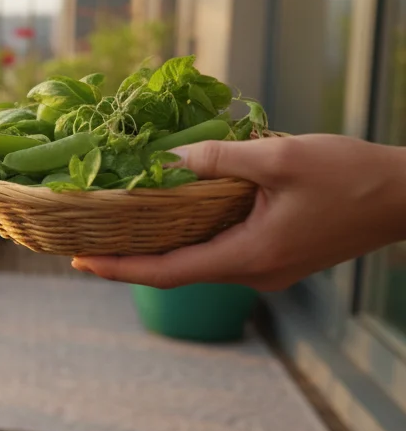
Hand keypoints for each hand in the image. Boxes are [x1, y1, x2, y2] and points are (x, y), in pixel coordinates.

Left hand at [72, 134, 405, 290]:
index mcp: (249, 257)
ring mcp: (267, 269)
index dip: (119, 268)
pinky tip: (169, 213)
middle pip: (176, 270)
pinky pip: (221, 249)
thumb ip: (220, 157)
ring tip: (114, 224)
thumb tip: (168, 157)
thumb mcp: (280, 158)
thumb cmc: (350, 175)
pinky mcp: (278, 256)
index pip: (167, 272)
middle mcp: (254, 273)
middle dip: (128, 256)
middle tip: (81, 238)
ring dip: (158, 244)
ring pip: (198, 259)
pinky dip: (189, 235)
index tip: (79, 261)